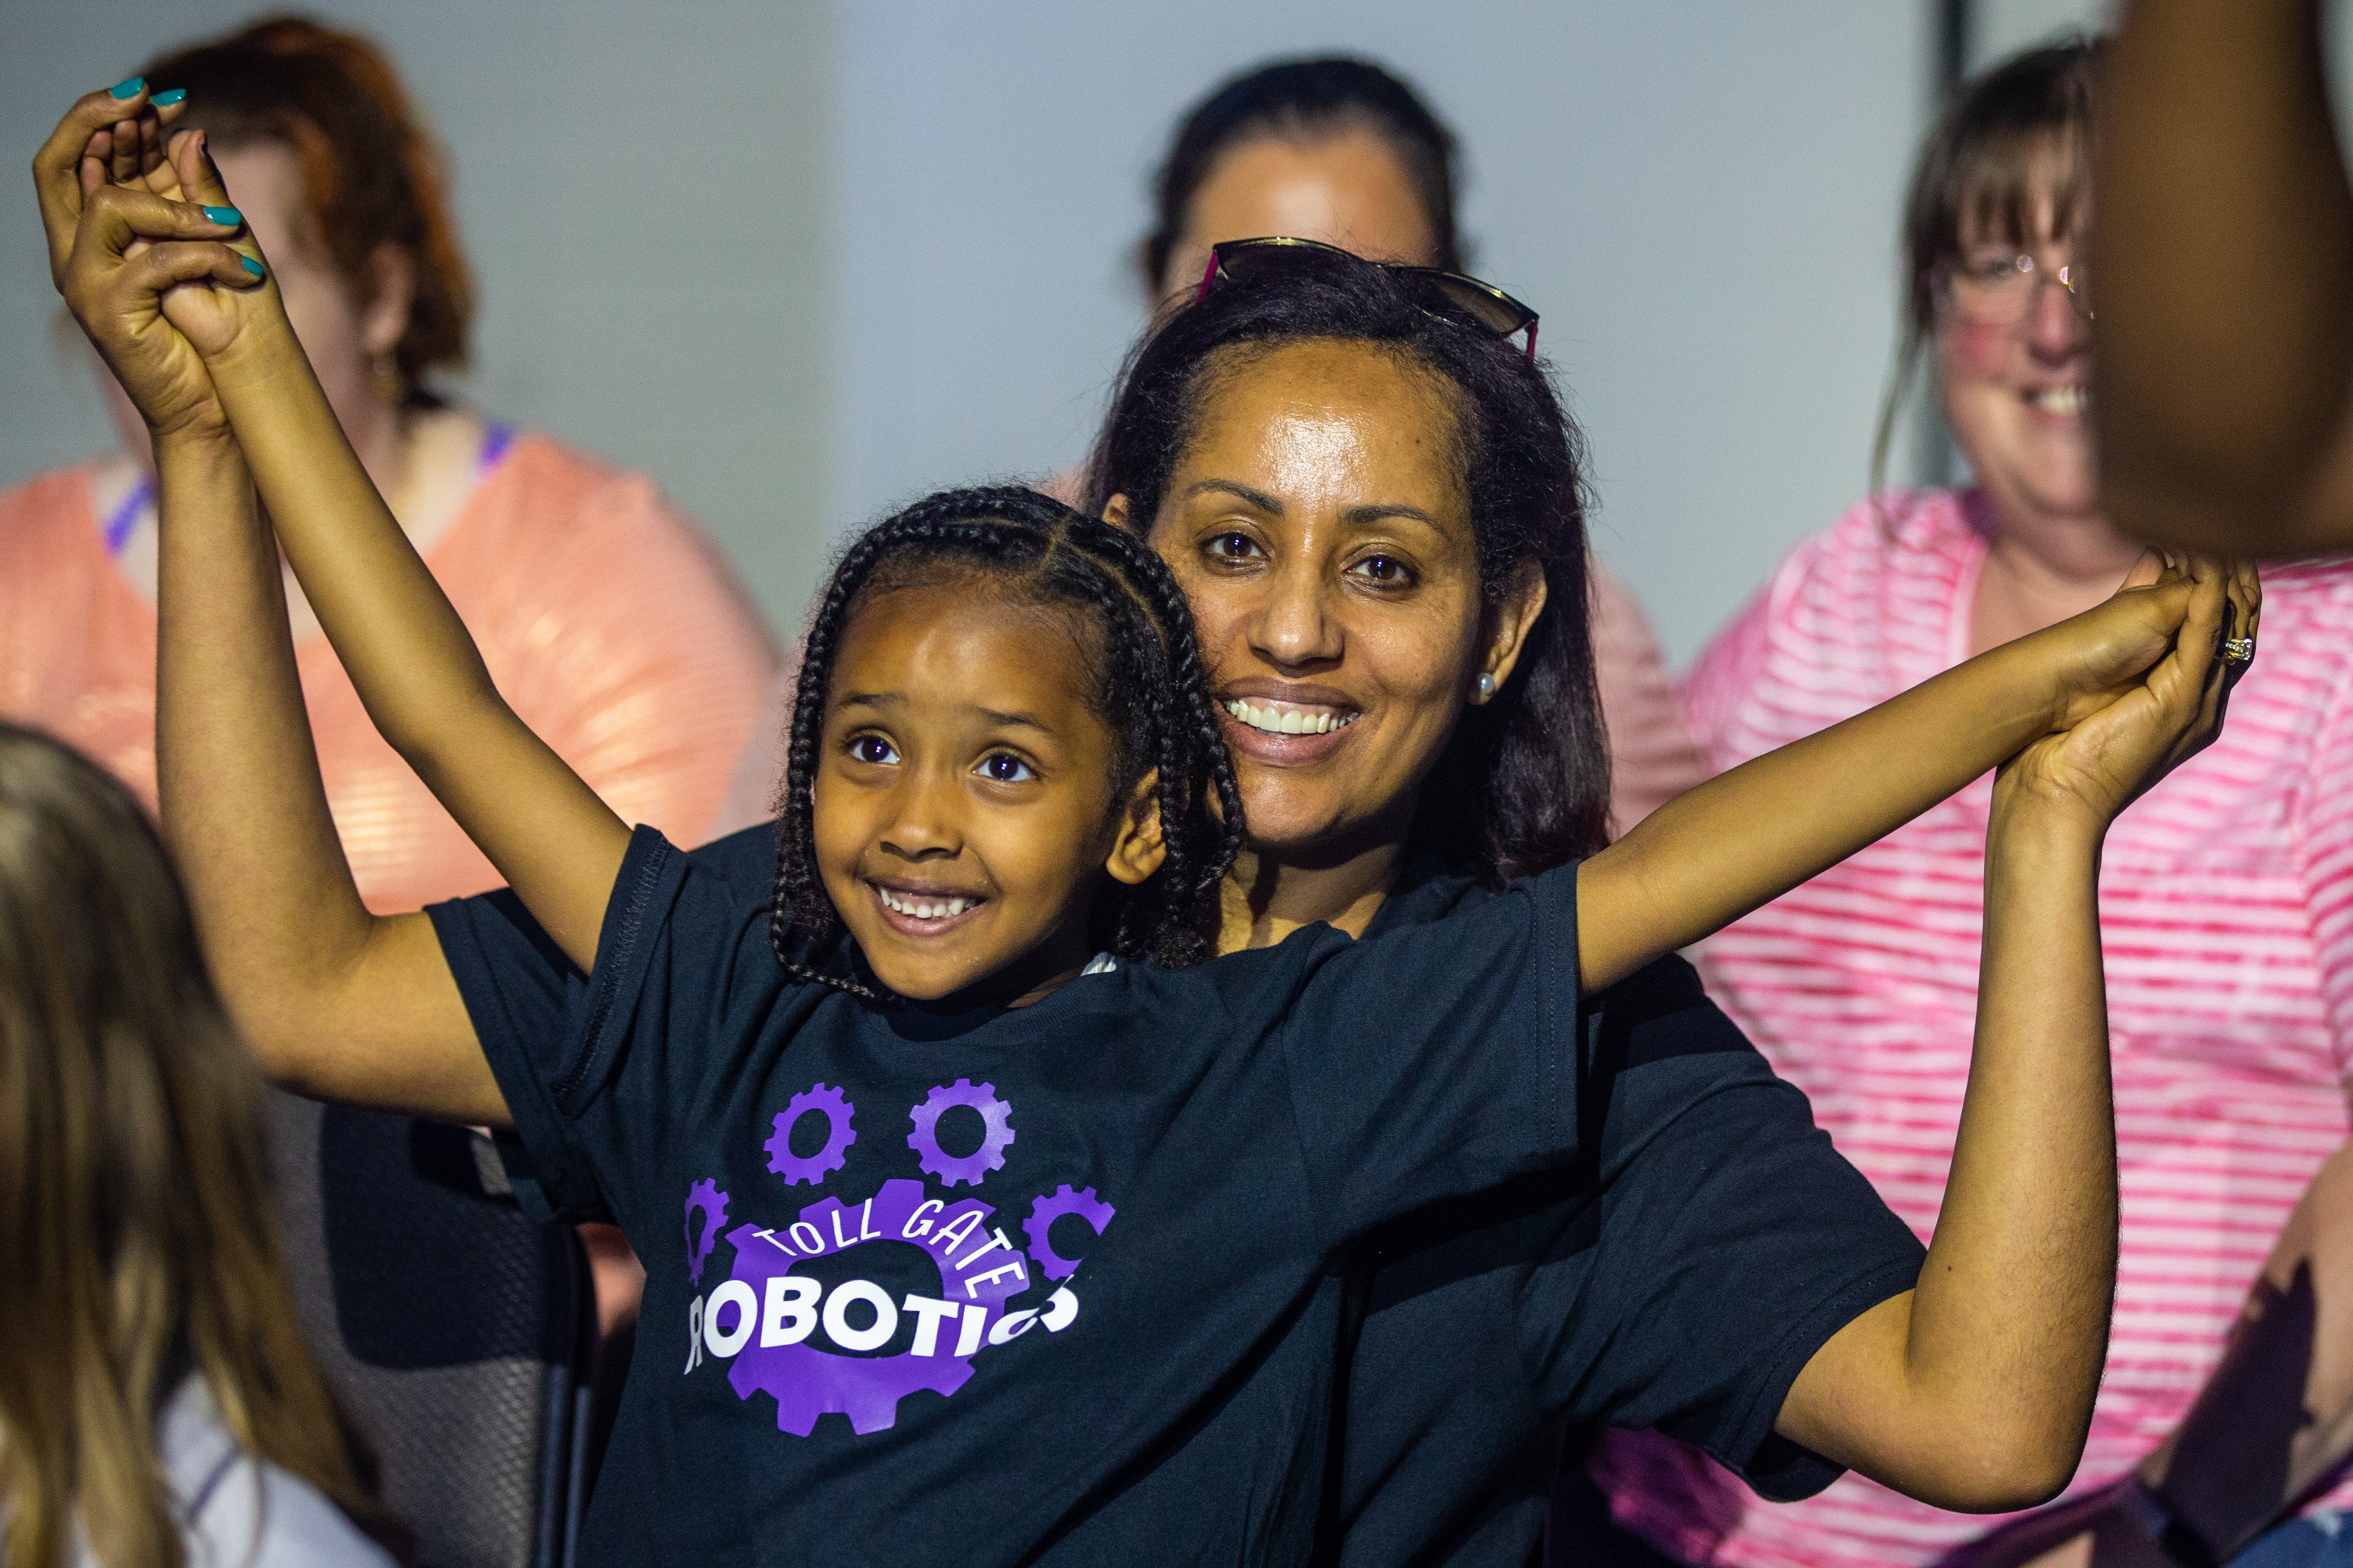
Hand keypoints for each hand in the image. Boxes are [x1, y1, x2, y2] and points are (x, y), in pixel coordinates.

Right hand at [37, 87, 271, 439]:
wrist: (215, 405)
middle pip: (60, 165)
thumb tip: (189, 130)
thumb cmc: (216, 330)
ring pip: (111, 208)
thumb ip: (194, 193)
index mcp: (95, 235)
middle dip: (103, 123)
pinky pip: (155, 262)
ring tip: (234, 228)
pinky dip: (207, 258)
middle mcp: (76, 253)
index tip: (158, 95)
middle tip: (158, 104)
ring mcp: (85, 282)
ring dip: (178, 207)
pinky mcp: (110, 311)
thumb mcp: (210, 248)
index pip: (76, 158)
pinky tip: (248, 273)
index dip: (104, 117)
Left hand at [1996, 553, 2256, 830]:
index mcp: (2179, 688)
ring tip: (2227, 541)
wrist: (2050, 790)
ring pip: (2227, 630)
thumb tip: (2149, 566)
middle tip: (2229, 532)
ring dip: (2228, 584)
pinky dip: (2207, 608)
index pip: (2214, 624)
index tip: (2207, 539)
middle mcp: (2195, 693)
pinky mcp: (2177, 704)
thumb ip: (2129, 627)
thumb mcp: (2105, 669)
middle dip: (2234, 577)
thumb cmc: (2062, 739)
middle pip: (2233, 623)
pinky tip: (2207, 576)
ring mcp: (2191, 699)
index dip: (2216, 581)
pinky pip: (2202, 646)